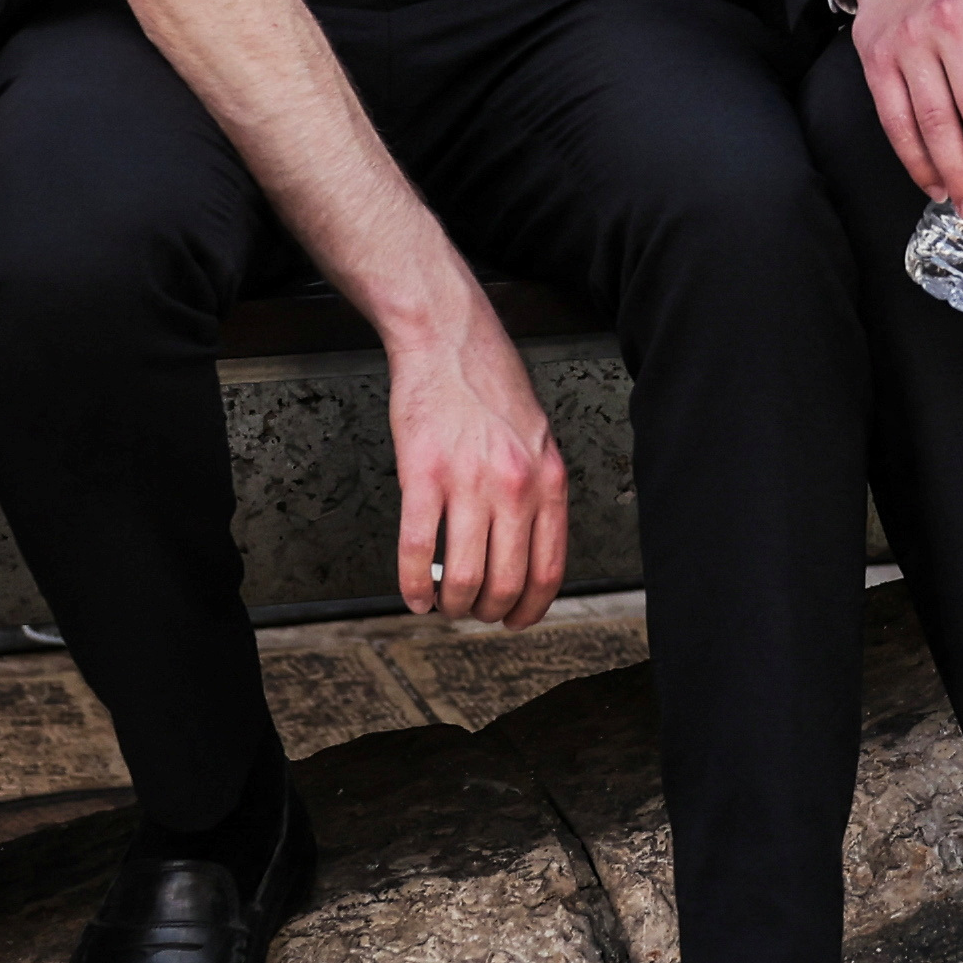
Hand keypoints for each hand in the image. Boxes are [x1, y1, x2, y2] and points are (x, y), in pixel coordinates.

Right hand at [385, 295, 571, 626]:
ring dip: (451, 604)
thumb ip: (539, 492)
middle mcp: (514, 486)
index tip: (516, 621)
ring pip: (463, 576)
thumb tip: (531, 552)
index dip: (531, 608)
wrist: (449, 340)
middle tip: (473, 612)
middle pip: (506, 582)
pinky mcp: (423, 474)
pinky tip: (413, 594)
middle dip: (488, 611)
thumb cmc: (491, 386)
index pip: (549, 570)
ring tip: (442, 604)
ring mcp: (468, 481)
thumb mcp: (538, 439)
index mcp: (548, 481)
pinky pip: (417, 549)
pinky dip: (412, 584)